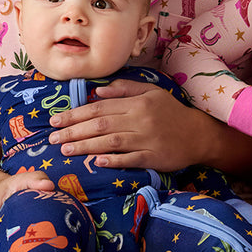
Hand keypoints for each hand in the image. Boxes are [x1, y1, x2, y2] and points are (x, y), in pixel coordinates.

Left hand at [47, 78, 203, 170]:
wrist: (199, 134)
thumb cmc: (171, 112)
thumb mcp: (151, 92)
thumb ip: (124, 89)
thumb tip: (97, 91)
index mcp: (136, 103)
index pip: (99, 107)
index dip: (75, 114)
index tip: (55, 120)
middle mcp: (140, 119)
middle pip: (101, 124)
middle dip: (73, 131)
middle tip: (52, 139)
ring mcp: (147, 139)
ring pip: (111, 142)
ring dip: (86, 146)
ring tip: (66, 150)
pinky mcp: (154, 157)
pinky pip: (131, 159)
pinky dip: (114, 160)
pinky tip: (97, 162)